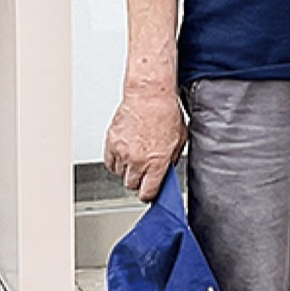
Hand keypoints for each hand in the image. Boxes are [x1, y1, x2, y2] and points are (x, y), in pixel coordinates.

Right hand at [104, 85, 187, 200]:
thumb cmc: (166, 114)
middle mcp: (138, 160)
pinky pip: (109, 163)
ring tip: (135, 159)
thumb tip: (166, 171)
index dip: (149, 194)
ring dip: (127, 170)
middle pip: (132, 185)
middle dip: (139, 182)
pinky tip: (124, 155)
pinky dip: (116, 162)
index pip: (148, 192)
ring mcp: (122, 152)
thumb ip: (172, 159)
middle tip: (144, 173)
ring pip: (120, 174)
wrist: (149, 96)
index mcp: (157, 162)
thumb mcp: (180, 140)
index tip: (150, 192)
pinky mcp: (111, 143)